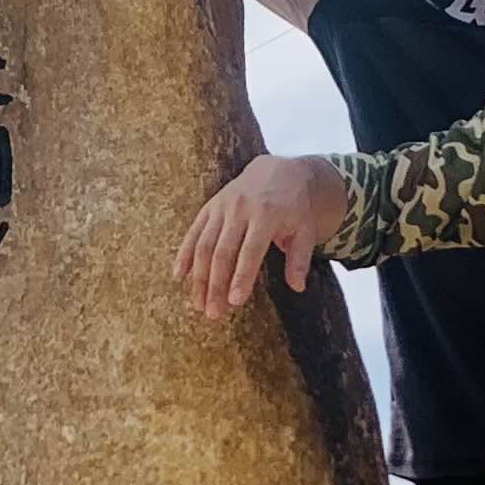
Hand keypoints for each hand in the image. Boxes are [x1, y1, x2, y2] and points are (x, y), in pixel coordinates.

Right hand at [173, 155, 350, 315]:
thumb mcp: (305, 230)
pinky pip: (193, 232)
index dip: (241, 277)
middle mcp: (240, 209)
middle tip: (212, 313)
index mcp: (266, 214)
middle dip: (215, 285)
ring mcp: (221, 207)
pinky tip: (179, 275)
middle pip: (222, 252)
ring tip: (198, 304)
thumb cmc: (294, 208)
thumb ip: (300, 258)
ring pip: (204, 245)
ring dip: (199, 277)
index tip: (234, 302)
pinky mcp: (210, 207)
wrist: (277, 171)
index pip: (250, 251)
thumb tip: (298, 287)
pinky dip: (184, 253)